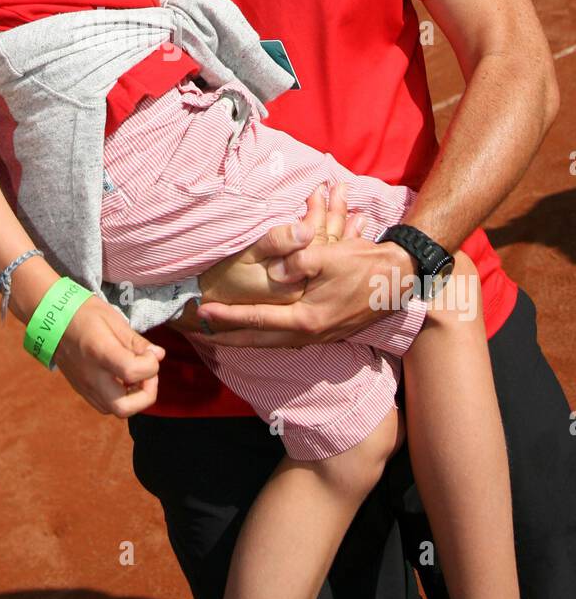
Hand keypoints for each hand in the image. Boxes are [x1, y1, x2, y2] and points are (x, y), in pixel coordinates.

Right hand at [51, 294, 165, 417]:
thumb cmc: (83, 313)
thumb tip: (158, 356)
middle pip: (124, 408)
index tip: (150, 353)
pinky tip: (122, 378)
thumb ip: (137, 342)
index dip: (151, 366)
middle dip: (146, 394)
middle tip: (148, 374)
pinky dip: (120, 397)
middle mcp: (90, 376)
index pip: (132, 372)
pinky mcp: (81, 390)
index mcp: (99, 352)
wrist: (51, 319)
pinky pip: (105, 405)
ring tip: (136, 375)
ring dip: (134, 398)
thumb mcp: (113, 319)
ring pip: (115, 411)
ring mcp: (83, 386)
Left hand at [190, 186, 415, 347]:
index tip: (203, 311)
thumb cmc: (362, 265)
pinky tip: (256, 330)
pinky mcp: (325, 332)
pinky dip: (264, 335)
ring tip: (220, 333)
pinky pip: (284, 339)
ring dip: (244, 338)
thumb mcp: (328, 256)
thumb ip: (297, 262)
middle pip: (257, 341)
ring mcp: (318, 337)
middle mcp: (308, 334)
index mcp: (305, 319)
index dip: (228, 315)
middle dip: (227, 337)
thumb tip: (273, 272)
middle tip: (200, 332)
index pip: (256, 319)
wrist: (397, 279)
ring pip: (271, 343)